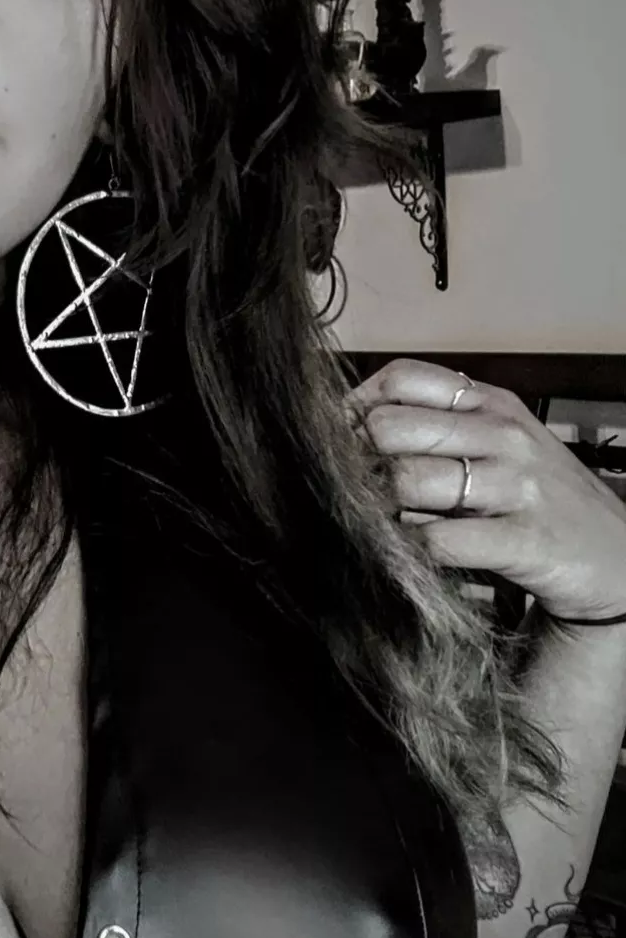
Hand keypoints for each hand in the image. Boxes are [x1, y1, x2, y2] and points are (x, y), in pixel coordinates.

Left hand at [344, 359, 625, 622]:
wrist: (617, 560)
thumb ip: (437, 428)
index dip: (355, 406)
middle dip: (360, 463)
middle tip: (356, 491)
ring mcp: (516, 485)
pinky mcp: (523, 539)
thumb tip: (350, 427)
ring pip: (407, 482)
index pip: (402, 377)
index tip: (339, 439)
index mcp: (490, 403)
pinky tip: (414, 555)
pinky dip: (411, 550)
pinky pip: (438, 540)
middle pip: (390, 427)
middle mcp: (503, 434)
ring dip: (381, 509)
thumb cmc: (538, 499)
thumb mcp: (497, 444)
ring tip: (384, 525)